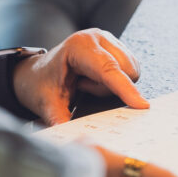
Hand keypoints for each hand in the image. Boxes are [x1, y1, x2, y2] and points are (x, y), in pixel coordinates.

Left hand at [12, 29, 149, 124]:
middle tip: (83, 88)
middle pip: (127, 70)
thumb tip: (69, 139)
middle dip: (110, 88)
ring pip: (132, 70)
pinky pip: (130, 69)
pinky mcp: (115, 45)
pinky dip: (117, 80)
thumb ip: (59, 121)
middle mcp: (96, 37)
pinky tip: (95, 79)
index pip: (109, 69)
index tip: (141, 106)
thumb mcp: (47, 105)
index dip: (126, 89)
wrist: (36, 74)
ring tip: (87, 83)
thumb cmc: (41, 85)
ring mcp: (107, 39)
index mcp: (79, 46)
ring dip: (113, 85)